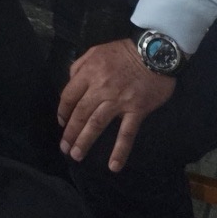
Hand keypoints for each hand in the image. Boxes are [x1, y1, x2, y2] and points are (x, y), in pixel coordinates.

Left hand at [57, 38, 174, 171]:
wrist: (155, 52)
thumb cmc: (123, 52)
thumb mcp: (96, 51)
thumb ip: (80, 66)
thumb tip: (71, 82)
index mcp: (89, 73)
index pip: (70, 96)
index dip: (63, 111)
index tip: (61, 123)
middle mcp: (101, 88)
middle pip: (81, 113)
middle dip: (70, 132)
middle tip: (64, 148)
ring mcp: (119, 101)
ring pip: (97, 124)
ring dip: (85, 141)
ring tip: (76, 155)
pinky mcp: (137, 110)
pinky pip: (126, 133)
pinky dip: (120, 150)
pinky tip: (113, 166)